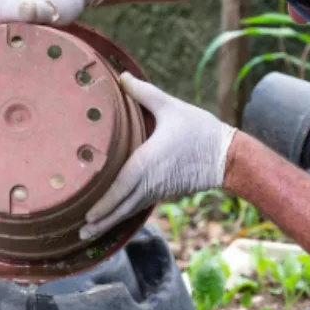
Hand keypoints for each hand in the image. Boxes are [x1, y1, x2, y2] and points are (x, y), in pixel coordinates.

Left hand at [80, 74, 236, 241]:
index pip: (120, 189)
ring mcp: (159, 191)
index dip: (103, 204)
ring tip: (90, 232)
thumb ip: (144, 93)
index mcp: (147, 162)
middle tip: (80, 232)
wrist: (229, 156)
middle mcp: (151, 182)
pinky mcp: (166, 193)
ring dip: (111, 222)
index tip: (86, 216)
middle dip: (101, 221)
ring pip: (130, 210)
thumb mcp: (171, 107)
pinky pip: (140, 206)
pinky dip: (125, 215)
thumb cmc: (200, 130)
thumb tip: (121, 76)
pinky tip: (114, 218)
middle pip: (121, 207)